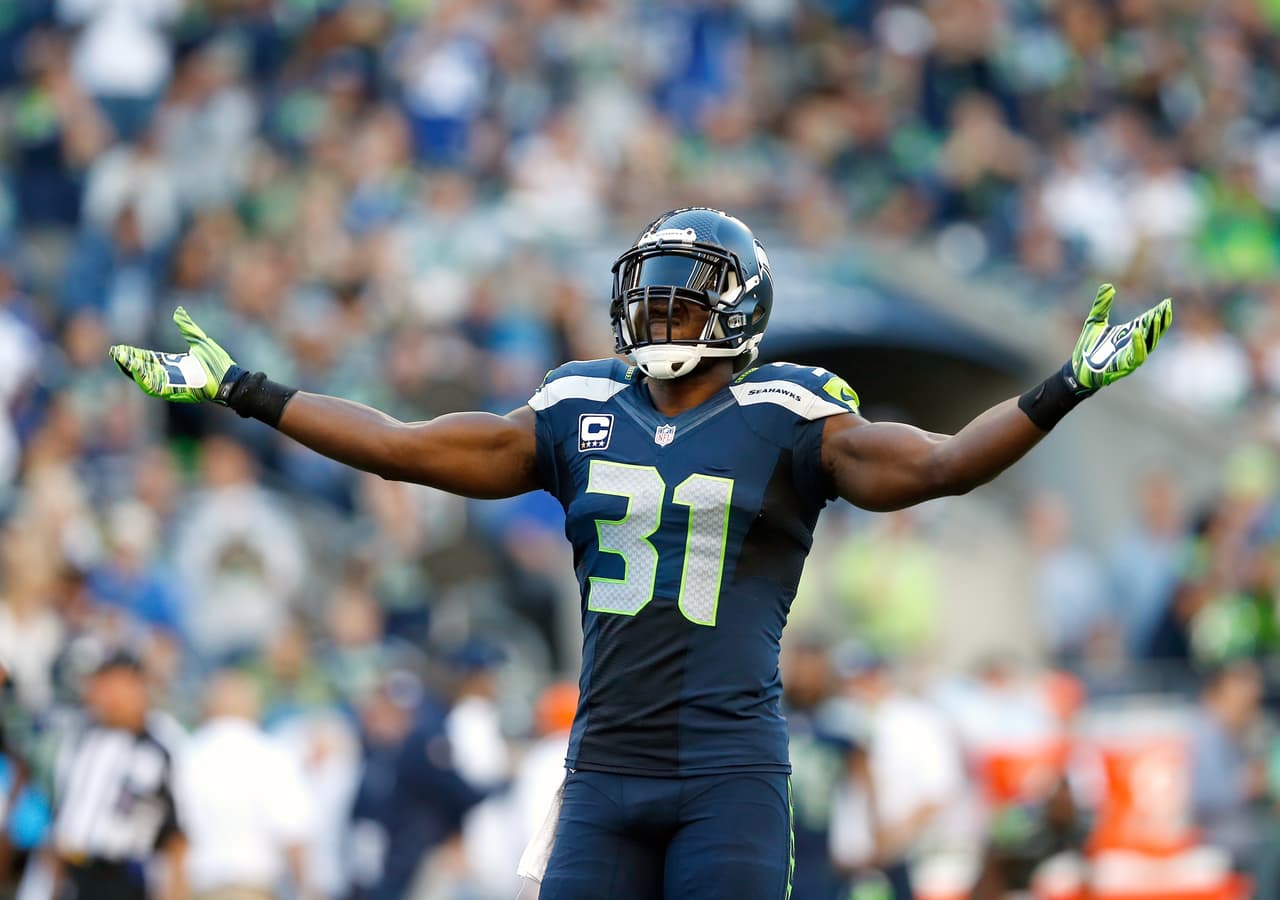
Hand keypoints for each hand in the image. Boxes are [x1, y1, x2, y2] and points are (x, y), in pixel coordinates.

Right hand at [109, 307, 238, 403]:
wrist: (230, 379)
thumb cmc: (218, 364)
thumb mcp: (200, 342)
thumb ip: (187, 328)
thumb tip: (178, 312)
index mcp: (174, 365)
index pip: (149, 359)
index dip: (134, 355)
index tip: (121, 349)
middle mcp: (170, 375)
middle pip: (143, 368)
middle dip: (128, 361)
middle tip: (115, 353)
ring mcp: (173, 384)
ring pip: (146, 378)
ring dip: (132, 369)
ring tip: (120, 359)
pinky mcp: (176, 391)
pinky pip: (155, 387)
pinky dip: (144, 378)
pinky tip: (135, 370)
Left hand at [1069, 283, 1172, 391]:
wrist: (1076, 367)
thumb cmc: (1087, 347)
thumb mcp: (1094, 321)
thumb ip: (1102, 305)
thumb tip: (1108, 286)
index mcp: (1128, 334)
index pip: (1148, 322)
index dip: (1158, 313)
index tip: (1166, 302)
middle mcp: (1133, 345)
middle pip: (1154, 333)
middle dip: (1161, 321)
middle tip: (1167, 308)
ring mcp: (1130, 356)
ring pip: (1149, 344)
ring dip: (1154, 331)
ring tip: (1156, 317)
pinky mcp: (1124, 366)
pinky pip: (1137, 357)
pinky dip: (1139, 345)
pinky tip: (1137, 332)